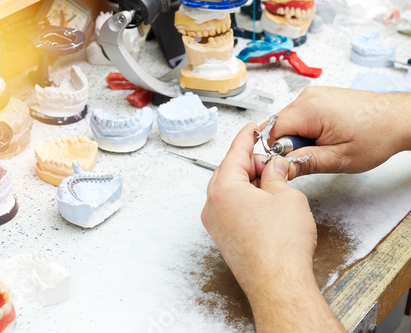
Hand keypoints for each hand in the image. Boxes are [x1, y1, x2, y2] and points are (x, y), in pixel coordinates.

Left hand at [202, 122, 314, 294]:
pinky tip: (266, 203)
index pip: (234, 153)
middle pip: (230, 172)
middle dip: (252, 163)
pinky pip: (231, 209)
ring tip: (275, 184)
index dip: (246, 137)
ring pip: (230, 191)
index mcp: (223, 188)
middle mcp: (212, 205)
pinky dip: (246, 200)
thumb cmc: (280, 245)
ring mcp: (215, 224)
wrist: (277, 283)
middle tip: (273, 161)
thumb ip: (277, 175)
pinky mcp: (223, 238)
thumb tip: (274, 168)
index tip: (251, 129)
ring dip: (250, 183)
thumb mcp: (286, 196)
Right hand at [261, 87, 410, 176]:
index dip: (278, 149)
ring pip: (287, 121)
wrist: (397, 119)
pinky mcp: (317, 97)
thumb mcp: (340, 159)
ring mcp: (313, 95)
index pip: (272, 130)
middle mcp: (308, 97)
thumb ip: (306, 163)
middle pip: (277, 125)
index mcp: (310, 109)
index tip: (294, 159)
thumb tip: (282, 167)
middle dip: (289, 143)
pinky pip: (298, 115)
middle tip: (313, 153)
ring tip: (322, 144)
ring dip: (298, 136)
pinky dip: (305, 128)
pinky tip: (323, 135)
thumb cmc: (377, 135)